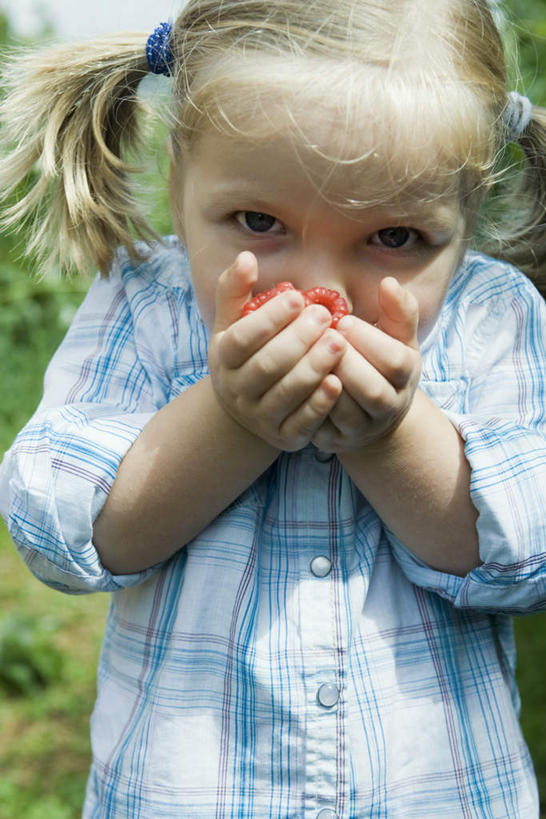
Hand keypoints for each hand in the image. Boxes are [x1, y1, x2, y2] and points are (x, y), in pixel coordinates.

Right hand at [208, 252, 346, 450]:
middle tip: (325, 317)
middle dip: (297, 340)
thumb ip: (236, 290)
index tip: (298, 297)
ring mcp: (260, 417)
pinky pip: (302, 423)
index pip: (243, 338)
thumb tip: (246, 257)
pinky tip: (338, 383)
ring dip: (312, 368)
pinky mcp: (284, 437)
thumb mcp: (233, 324)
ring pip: (286, 394)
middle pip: (266, 366)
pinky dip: (319, 404)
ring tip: (338, 343)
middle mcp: (237, 390)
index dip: (270, 318)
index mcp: (223, 358)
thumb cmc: (246, 355)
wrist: (247, 410)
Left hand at [312, 277, 420, 452]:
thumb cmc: (378, 363)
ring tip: (303, 356)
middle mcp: (389, 407)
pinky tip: (290, 379)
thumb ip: (396, 310)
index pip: (396, 361)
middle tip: (321, 338)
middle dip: (346, 363)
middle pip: (373, 392)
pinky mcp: (334, 442)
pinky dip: (306, 404)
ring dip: (323, 384)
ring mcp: (362, 429)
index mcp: (405, 375)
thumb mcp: (395, 337)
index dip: (370, 340)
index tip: (343, 321)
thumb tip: (390, 282)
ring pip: (346, 414)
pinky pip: (320, 428)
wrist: (370, 413)